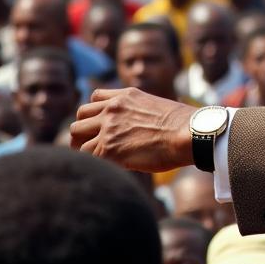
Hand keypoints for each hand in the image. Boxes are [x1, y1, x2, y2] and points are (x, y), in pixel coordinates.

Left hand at [69, 87, 194, 172]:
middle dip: (84, 131)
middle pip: (80, 116)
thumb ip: (138, 112)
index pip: (95, 97)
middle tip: (91, 145)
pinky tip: (105, 168)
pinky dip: (92, 163)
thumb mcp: (156, 107)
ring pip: (75, 135)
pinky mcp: (107, 149)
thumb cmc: (182, 126)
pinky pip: (85, 156)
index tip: (101, 125)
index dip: (95, 113)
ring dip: (82, 146)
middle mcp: (113, 107)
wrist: (189, 134)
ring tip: (95, 159)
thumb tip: (139, 127)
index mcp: (126, 95)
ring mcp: (108, 127)